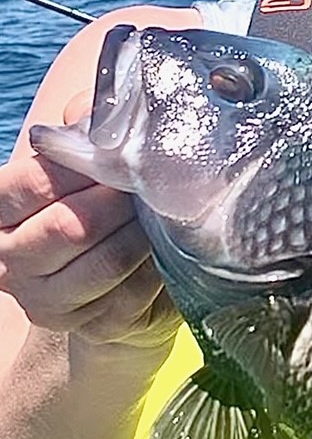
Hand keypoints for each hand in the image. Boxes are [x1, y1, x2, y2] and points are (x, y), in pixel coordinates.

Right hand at [0, 151, 177, 350]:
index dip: (80, 165)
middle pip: (69, 227)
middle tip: (151, 184)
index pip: (31, 184)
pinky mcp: (89, 326)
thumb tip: (93, 112)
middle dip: (119, 202)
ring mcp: (47, 300)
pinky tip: (168, 247)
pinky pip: (134, 292)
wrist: (116, 284)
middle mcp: (10, 261)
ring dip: (144, 233)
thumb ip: (82, 132)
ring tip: (164, 212)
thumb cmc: (98, 209)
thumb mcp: (84, 168)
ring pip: (106, 262)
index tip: (118, 154)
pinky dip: (159, 265)